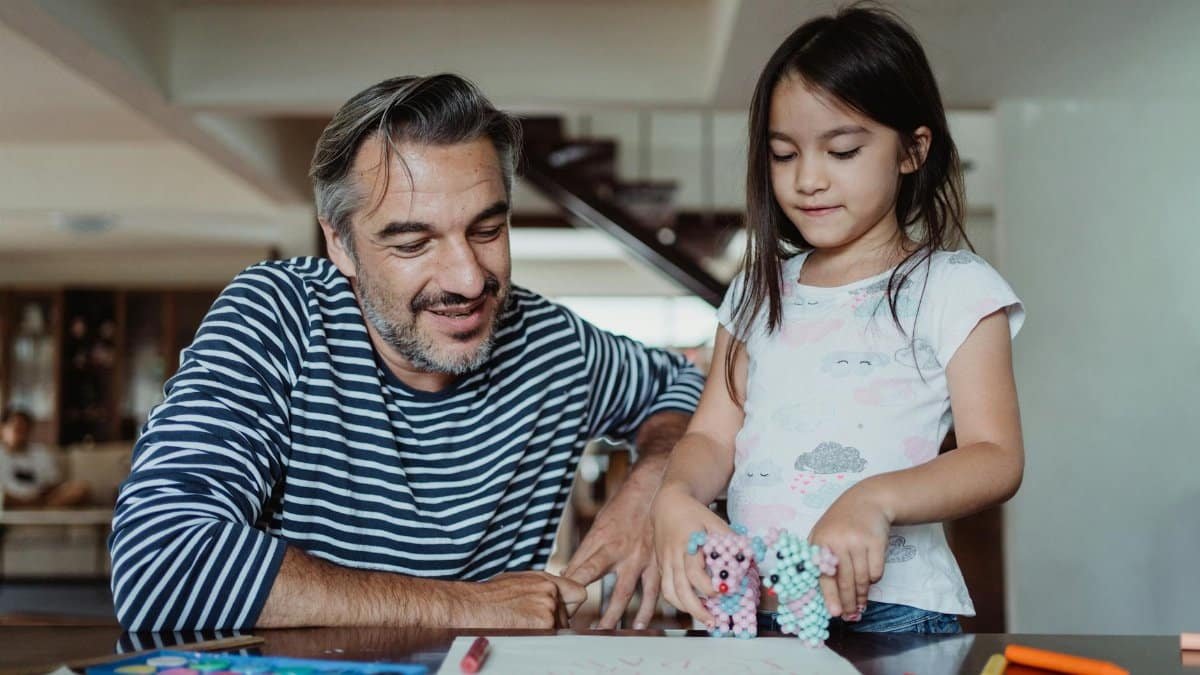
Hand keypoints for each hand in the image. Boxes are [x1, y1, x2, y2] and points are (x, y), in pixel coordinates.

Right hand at [456, 571, 585, 628]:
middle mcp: (550, 592)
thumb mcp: (517, 581)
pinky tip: (520, 633)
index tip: (564, 611)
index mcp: (545, 580)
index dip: (570, 605)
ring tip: (520, 626)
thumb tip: (553, 597)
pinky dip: (538, 640)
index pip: (578, 593)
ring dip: (545, 632)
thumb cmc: (486, 597)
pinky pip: (550, 639)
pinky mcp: (543, 625)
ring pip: (559, 629)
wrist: (470, 607)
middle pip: (568, 616)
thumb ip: (540, 587)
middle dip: (555, 622)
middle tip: (529, 622)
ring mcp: (548, 608)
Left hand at [564, 479, 659, 628]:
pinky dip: (647, 609)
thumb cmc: (621, 509)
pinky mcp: (657, 563)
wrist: (653, 491)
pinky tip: (640, 624)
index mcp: (603, 541)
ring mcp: (641, 558)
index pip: (583, 568)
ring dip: (617, 615)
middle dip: (592, 608)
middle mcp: (622, 552)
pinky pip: (653, 591)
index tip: (561, 604)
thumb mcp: (599, 526)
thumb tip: (565, 575)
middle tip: (579, 627)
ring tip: (607, 632)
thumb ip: (584, 553)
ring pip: (628, 593)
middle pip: (606, 586)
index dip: (571, 586)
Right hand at [650, 483, 731, 627]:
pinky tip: (692, 606)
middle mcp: (673, 556)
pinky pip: (666, 589)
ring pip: (670, 592)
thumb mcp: (714, 521)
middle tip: (713, 620)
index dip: (708, 587)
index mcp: (687, 544)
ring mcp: (665, 563)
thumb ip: (730, 539)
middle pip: (680, 589)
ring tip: (704, 617)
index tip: (723, 592)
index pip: (694, 572)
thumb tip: (750, 554)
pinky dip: (678, 601)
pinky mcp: (661, 567)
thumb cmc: (693, 513)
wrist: (667, 505)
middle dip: (696, 608)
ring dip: (686, 608)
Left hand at [807, 482, 891, 618]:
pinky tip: (869, 579)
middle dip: (849, 602)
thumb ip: (819, 559)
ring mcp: (858, 541)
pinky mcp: (876, 542)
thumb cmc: (841, 522)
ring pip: (862, 579)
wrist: (868, 500)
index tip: (834, 613)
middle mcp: (838, 541)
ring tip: (861, 604)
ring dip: (862, 595)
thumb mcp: (823, 534)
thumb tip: (821, 593)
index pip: (823, 575)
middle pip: (845, 581)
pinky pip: (876, 571)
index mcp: (820, 541)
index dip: (829, 596)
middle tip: (851, 616)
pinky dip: (873, 580)